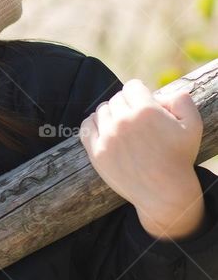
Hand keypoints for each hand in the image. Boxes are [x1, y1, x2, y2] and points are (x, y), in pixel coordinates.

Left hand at [80, 81, 204, 236]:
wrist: (164, 192)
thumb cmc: (179, 157)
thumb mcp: (192, 125)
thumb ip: (182, 99)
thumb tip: (161, 93)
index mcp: (146, 110)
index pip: (132, 86)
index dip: (141, 95)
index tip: (146, 106)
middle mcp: (123, 121)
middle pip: (116, 99)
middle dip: (127, 106)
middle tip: (137, 121)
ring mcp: (107, 137)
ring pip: (101, 111)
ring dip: (111, 115)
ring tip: (124, 128)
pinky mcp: (96, 153)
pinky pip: (86, 127)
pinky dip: (94, 124)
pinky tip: (105, 130)